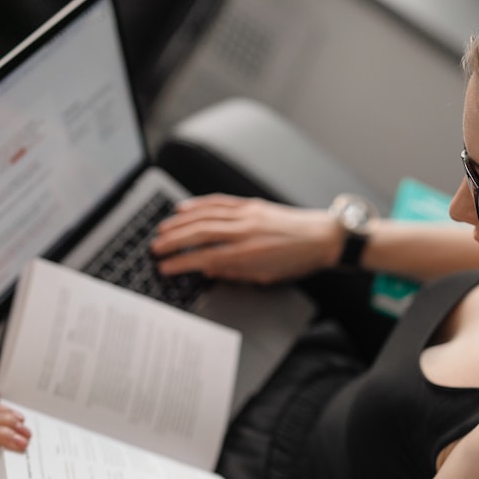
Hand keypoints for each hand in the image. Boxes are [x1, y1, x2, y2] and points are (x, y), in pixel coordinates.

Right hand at [151, 194, 342, 283]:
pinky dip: (199, 204)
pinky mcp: (251, 204)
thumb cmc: (298, 260)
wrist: (323, 238)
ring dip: (180, 222)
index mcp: (249, 253)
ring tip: (162, 230)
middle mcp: (246, 231)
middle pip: (199, 234)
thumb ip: (235, 273)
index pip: (205, 258)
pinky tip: (184, 208)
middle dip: (173, 241)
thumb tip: (209, 270)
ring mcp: (248, 214)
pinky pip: (219, 202)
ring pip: (205, 215)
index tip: (165, 267)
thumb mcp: (267, 276)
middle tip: (155, 248)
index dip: (181, 263)